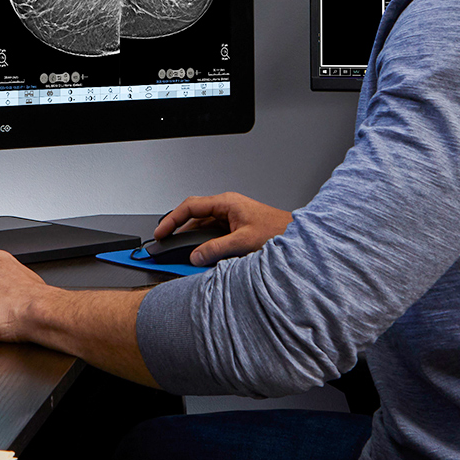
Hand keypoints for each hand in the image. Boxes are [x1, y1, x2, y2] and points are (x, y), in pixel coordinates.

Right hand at [154, 192, 292, 265]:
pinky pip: (213, 235)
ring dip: (194, 240)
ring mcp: (231, 218)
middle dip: (179, 230)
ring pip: (203, 227)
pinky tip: (202, 255)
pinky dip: (205, 245)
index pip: (190, 207)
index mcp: (226, 203)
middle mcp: (227, 208)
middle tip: (165, 243)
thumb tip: (195, 256)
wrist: (297, 237)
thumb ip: (216, 249)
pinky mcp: (236, 229)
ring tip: (183, 253)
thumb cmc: (278, 231)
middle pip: (194, 217)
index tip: (161, 232)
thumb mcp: (243, 242)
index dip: (172, 219)